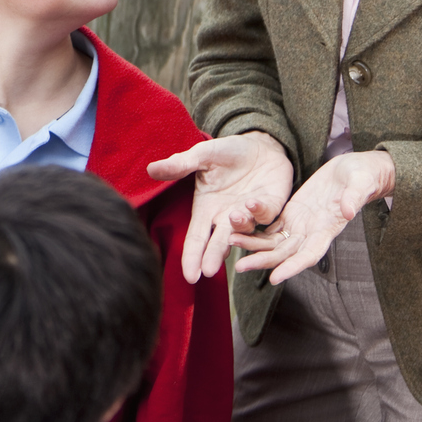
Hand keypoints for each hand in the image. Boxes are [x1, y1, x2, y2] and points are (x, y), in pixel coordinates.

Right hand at [148, 132, 294, 282]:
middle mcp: (226, 218)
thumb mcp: (202, 155)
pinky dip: (259, 211)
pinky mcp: (270, 207)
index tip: (190, 276)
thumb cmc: (228, 152)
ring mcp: (249, 215)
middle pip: (218, 243)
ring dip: (238, 228)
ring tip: (232, 219)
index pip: (196, 238)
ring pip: (244, 231)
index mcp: (206, 210)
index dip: (192, 257)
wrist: (260, 145)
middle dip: (213, 257)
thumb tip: (151, 169)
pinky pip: (265, 215)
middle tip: (209, 270)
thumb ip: (180, 164)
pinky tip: (251, 202)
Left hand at [229, 149, 394, 285]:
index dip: (293, 267)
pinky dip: (255, 231)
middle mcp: (312, 232)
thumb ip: (354, 197)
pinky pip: (271, 227)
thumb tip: (348, 211)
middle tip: (240, 267)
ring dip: (253, 246)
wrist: (356, 171)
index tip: (275, 278)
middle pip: (285, 253)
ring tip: (230, 243)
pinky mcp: (292, 213)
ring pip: (274, 242)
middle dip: (263, 261)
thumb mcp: (360, 183)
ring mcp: (301, 224)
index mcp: (329, 228)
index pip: (310, 255)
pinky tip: (236, 230)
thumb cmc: (363, 176)